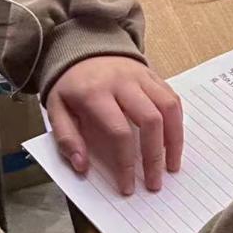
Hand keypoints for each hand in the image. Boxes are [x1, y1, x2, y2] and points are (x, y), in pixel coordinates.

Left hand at [46, 56, 183, 194]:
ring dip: (174, 140)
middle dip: (155, 156)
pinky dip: (176, 121)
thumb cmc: (70, 84)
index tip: (127, 186)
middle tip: (154, 183)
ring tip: (171, 165)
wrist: (81, 46)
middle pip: (151, 120)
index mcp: (96, 93)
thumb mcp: (55, 109)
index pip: (119, 132)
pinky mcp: (152, 74)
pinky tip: (172, 140)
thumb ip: (66, 138)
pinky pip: (171, 97)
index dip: (126, 163)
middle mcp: (123, 82)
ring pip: (168, 107)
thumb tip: (82, 166)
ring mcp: (141, 76)